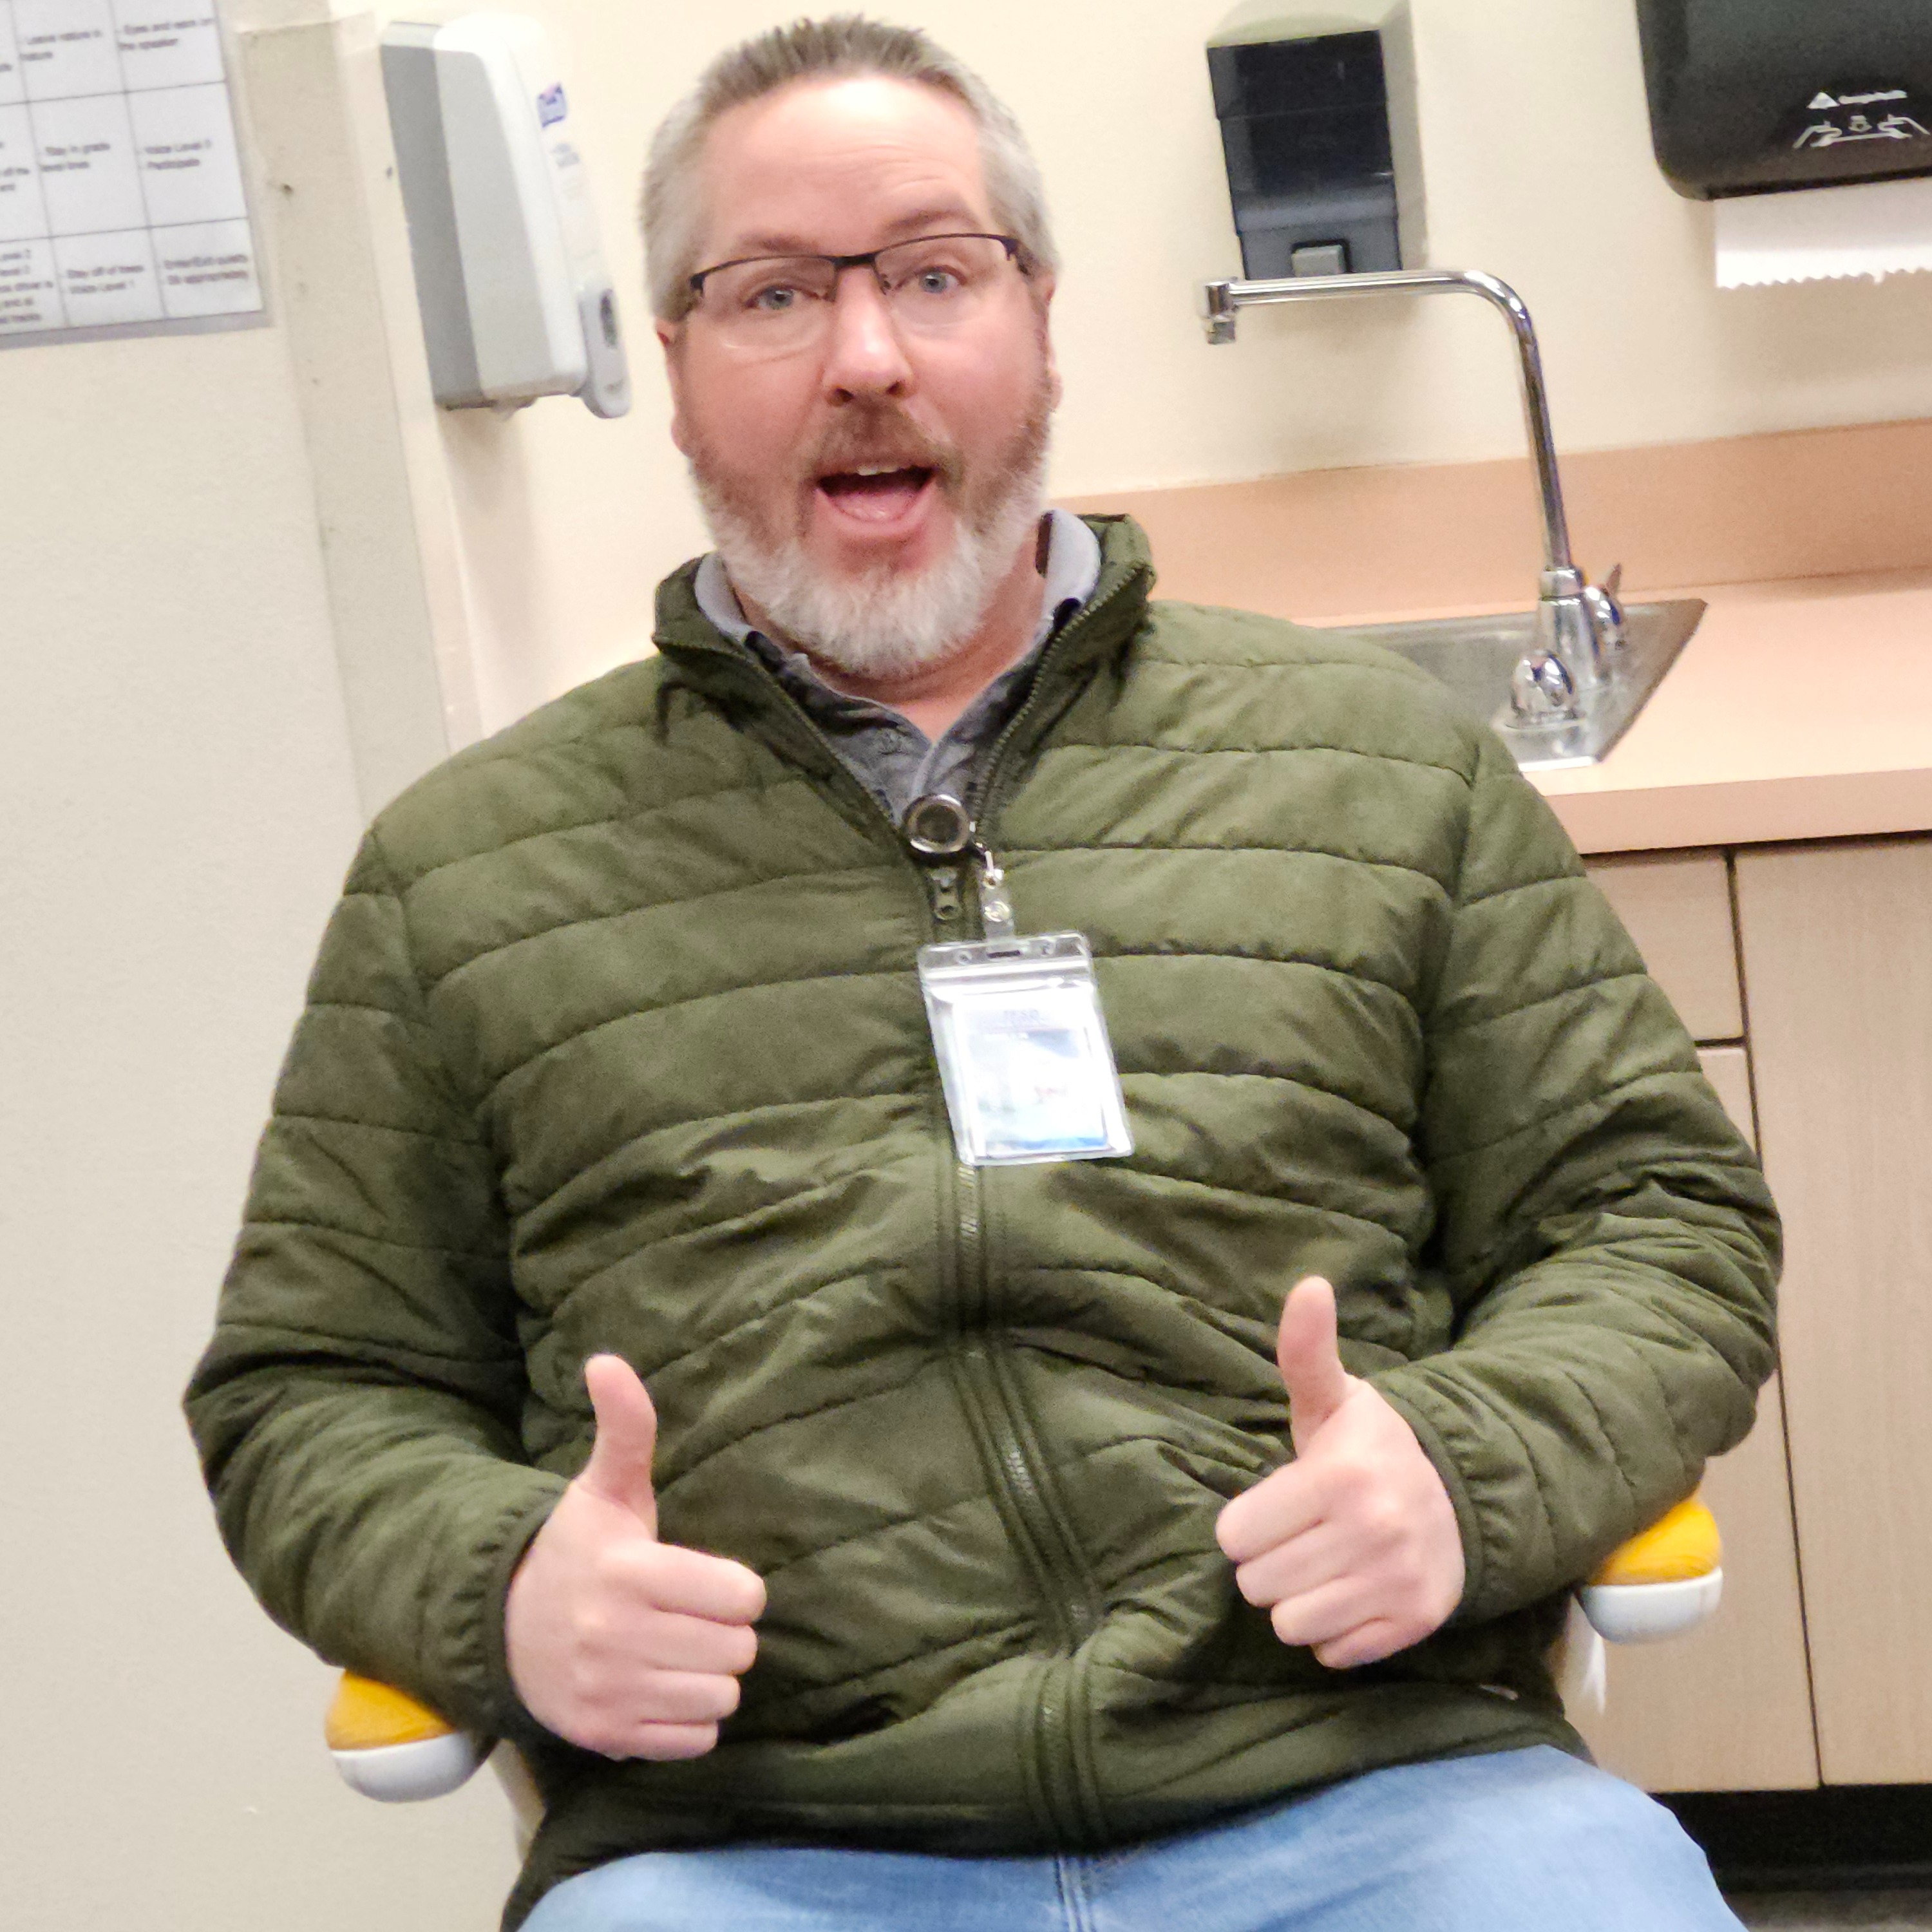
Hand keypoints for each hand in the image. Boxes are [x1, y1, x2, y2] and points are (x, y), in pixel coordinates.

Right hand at [505, 1354, 764, 1758]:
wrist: (505, 1627)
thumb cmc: (578, 1551)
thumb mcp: (604, 1489)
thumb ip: (625, 1428)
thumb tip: (608, 1360)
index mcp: (627, 1570)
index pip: (741, 1596)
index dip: (737, 1588)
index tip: (711, 1580)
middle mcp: (615, 1636)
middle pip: (737, 1650)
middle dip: (727, 1633)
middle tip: (694, 1616)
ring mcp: (609, 1692)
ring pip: (720, 1697)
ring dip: (711, 1676)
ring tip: (680, 1651)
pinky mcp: (606, 1737)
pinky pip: (695, 1740)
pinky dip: (690, 1719)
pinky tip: (662, 1686)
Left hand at [1215, 1277, 1464, 1668]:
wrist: (1461, 1495)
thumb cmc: (1373, 1447)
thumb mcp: (1333, 1400)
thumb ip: (1306, 1350)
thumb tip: (1308, 1285)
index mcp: (1340, 1476)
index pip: (1235, 1535)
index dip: (1247, 1523)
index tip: (1279, 1506)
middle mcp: (1372, 1532)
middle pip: (1256, 1585)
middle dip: (1269, 1562)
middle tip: (1302, 1536)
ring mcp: (1397, 1583)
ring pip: (1289, 1626)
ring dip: (1296, 1601)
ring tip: (1323, 1566)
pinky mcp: (1415, 1624)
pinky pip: (1333, 1654)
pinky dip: (1334, 1633)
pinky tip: (1353, 1593)